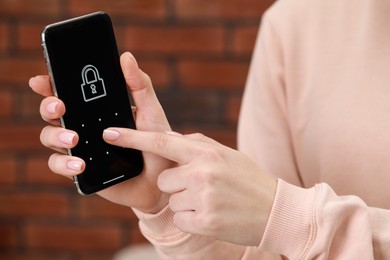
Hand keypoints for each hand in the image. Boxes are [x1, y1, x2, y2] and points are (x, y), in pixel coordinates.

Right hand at [29, 52, 172, 212]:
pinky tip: (79, 165)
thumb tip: (126, 56)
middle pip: (53, 113)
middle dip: (49, 107)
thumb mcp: (151, 112)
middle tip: (59, 107)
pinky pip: (61, 166)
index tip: (42, 80)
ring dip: (55, 136)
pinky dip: (64, 164)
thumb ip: (140, 86)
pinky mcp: (81, 171)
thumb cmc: (157, 144)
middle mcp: (84, 127)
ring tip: (73, 139)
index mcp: (97, 110)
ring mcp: (80, 149)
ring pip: (50, 138)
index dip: (51, 84)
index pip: (69, 93)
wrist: (162, 181)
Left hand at [103, 128, 277, 245]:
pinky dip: (192, 219)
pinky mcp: (203, 222)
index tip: (109, 133)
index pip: (161, 141)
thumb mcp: (226, 154)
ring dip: (187, 202)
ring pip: (173, 200)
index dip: (132, 137)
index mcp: (206, 152)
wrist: (276, 210)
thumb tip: (171, 139)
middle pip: (165, 179)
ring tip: (213, 201)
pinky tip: (213, 214)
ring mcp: (202, 198)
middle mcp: (201, 172)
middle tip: (204, 187)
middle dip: (178, 184)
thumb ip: (197, 145)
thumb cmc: (249, 179)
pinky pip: (180, 219)